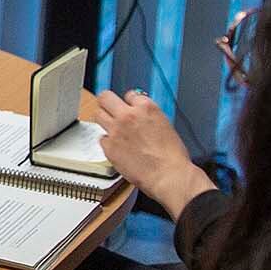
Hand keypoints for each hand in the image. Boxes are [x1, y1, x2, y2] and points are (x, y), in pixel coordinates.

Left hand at [84, 89, 215, 216]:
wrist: (168, 175)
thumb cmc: (172, 156)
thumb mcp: (165, 125)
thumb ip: (149, 116)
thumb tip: (141, 115)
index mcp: (146, 108)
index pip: (129, 94)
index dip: (129, 102)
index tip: (129, 107)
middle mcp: (128, 115)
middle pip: (105, 97)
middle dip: (107, 102)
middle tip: (109, 108)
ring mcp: (116, 130)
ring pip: (98, 114)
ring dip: (104, 119)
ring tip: (111, 127)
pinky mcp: (109, 147)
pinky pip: (101, 138)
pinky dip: (107, 142)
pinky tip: (116, 147)